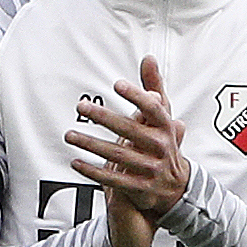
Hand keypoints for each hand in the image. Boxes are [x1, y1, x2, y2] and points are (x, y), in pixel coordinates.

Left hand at [66, 57, 190, 246]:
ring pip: (117, 155)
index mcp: (166, 127)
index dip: (136, 96)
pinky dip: (92, 171)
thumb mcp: (162, 117)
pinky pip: (113, 179)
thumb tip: (148, 58)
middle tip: (82, 106)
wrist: (176, 188)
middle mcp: (161, 148)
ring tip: (70, 135)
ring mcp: (152, 169)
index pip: (153, 109)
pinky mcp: (140, 188)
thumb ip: (154, 87)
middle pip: (130, 130)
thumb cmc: (163, 143)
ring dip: (91, 144)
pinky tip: (75, 161)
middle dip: (104, 117)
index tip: (117, 85)